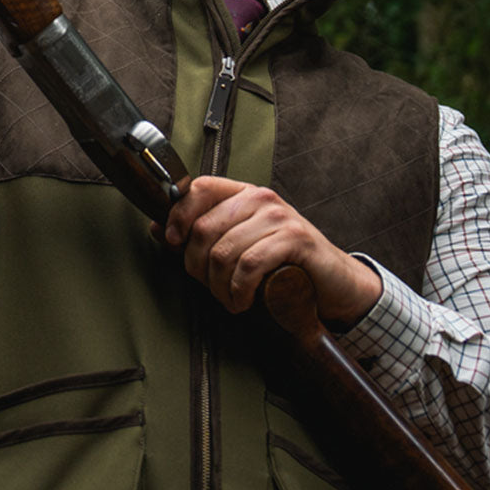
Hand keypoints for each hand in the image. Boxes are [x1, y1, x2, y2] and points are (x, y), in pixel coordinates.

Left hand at [160, 176, 381, 324]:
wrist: (333, 283)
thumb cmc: (283, 265)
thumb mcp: (239, 246)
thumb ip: (201, 236)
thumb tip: (156, 227)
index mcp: (243, 194)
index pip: (198, 189)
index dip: (178, 216)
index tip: (171, 243)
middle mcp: (260, 199)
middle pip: (204, 229)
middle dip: (198, 268)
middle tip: (212, 288)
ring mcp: (279, 217)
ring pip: (223, 252)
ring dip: (219, 288)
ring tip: (231, 300)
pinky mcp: (295, 239)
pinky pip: (249, 265)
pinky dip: (239, 291)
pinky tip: (245, 300)